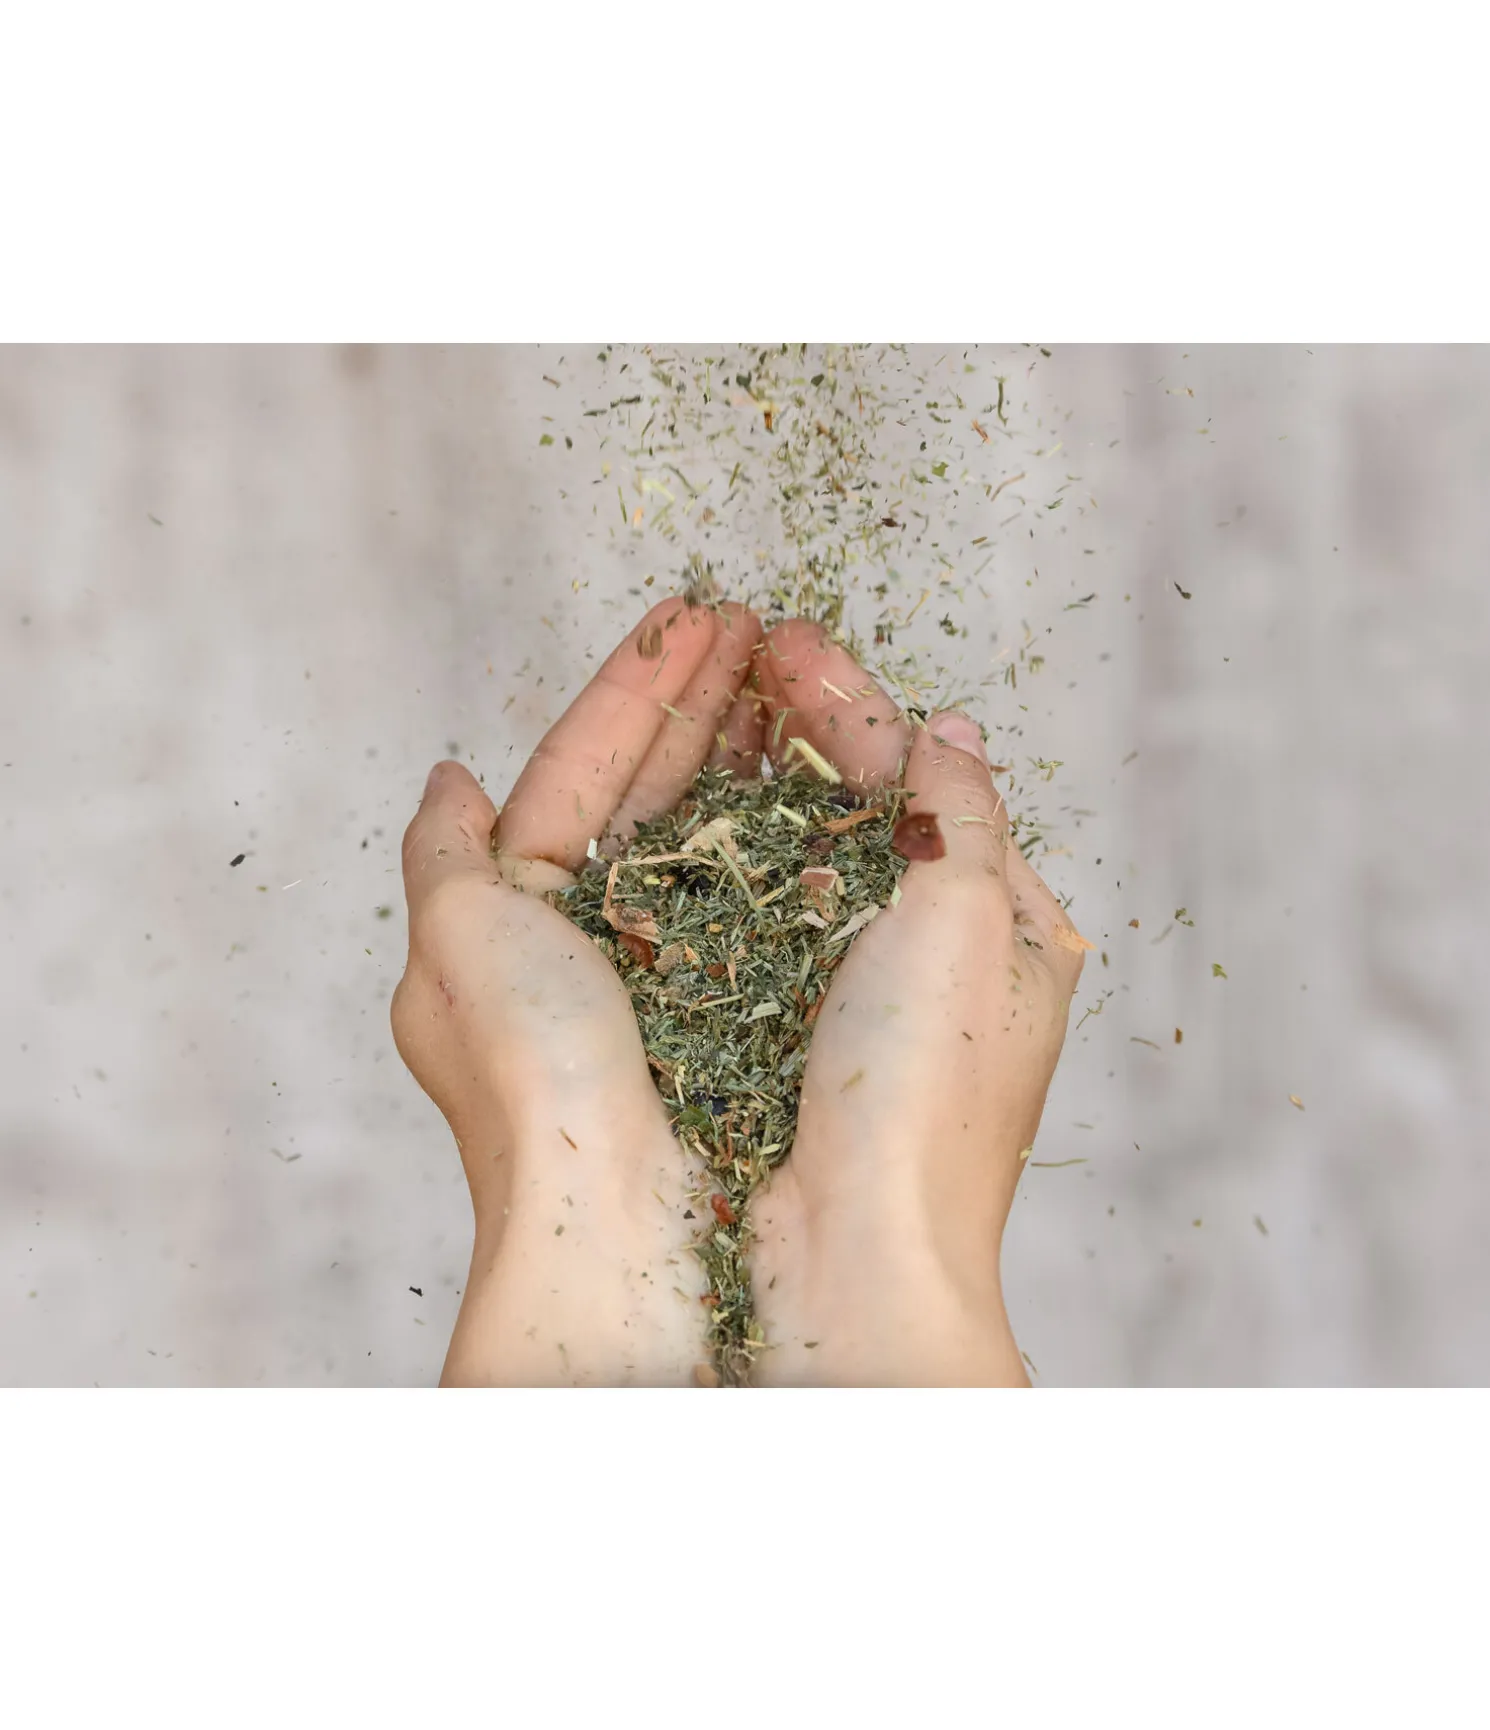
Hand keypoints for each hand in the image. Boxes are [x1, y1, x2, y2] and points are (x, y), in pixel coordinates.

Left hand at [391, 598, 762, 1384]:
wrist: (628, 1221)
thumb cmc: (530, 1083)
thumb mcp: (452, 947)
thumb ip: (443, 854)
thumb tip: (446, 778)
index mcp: (523, 919)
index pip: (580, 772)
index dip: (632, 688)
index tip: (688, 611)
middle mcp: (612, 940)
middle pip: (657, 787)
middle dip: (699, 694)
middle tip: (747, 615)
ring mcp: (693, 965)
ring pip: (724, 825)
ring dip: (751, 737)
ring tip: (789, 656)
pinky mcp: (763, 994)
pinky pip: (777, 882)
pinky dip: (796, 814)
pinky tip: (824, 756)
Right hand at [745, 621, 1086, 1385]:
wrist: (843, 1251)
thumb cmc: (929, 1099)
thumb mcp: (975, 927)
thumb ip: (965, 812)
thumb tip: (952, 728)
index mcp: (994, 925)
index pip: (921, 778)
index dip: (851, 700)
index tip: (785, 637)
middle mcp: (916, 951)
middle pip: (851, 801)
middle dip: (794, 717)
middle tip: (732, 638)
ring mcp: (833, 987)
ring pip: (785, 846)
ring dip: (745, 764)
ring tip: (699, 689)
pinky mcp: (758, 1020)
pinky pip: (734, 908)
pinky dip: (708, 843)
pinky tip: (672, 794)